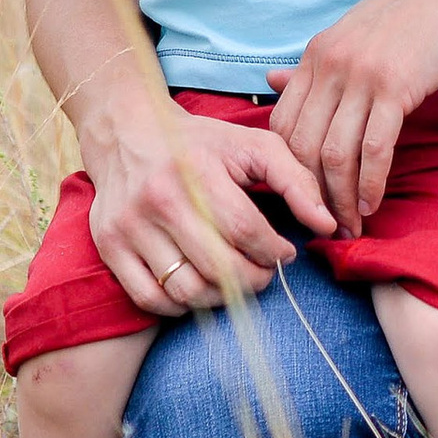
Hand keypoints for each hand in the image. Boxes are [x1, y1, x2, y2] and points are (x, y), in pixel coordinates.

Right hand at [81, 92, 337, 312]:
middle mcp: (158, 200)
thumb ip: (296, 180)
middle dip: (253, 279)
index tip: (285, 252)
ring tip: (236, 280)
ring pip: (185, 289)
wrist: (128, 132)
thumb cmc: (201, 142)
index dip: (273, 251)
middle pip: (217, 266)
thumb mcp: (253, 145)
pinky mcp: (109, 246)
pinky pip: (149, 298)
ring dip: (221, 297)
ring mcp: (129, 226)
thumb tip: (328, 225)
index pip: (244, 230)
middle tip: (265, 272)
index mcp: (196, 170)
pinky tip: (200, 287)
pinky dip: (180, 305)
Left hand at [269, 0, 437, 233]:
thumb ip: (320, 64)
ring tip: (350, 225)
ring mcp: (360, 74)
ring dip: (339, 198)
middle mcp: (330, 63)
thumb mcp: (358, 31)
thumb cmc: (420, 9)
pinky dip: (370, 184)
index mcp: (317, 52)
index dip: (288, 168)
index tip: (304, 195)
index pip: (282, 124)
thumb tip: (271, 82)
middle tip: (325, 224)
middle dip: (310, 193)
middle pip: (301, 145)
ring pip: (333, 154)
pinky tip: (374, 203)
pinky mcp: (394, 86)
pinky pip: (373, 150)